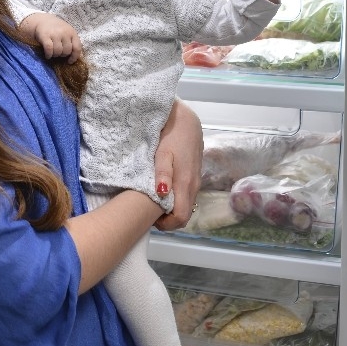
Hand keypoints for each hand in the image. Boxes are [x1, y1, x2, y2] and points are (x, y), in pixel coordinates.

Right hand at [20, 12, 82, 62]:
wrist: (42, 20)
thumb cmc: (56, 29)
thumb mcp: (67, 32)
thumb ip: (71, 41)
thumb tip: (73, 57)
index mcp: (72, 32)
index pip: (77, 48)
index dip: (74, 57)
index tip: (70, 61)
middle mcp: (65, 32)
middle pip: (66, 51)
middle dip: (62, 55)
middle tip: (58, 52)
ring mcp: (55, 34)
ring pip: (58, 51)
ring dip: (55, 55)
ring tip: (52, 53)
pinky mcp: (45, 36)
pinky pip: (49, 49)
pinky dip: (48, 55)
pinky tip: (47, 55)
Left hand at [153, 99, 202, 231]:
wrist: (185, 120)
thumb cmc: (171, 136)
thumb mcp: (163, 153)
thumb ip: (163, 173)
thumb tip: (162, 194)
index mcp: (185, 184)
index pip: (181, 218)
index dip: (166, 225)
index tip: (151, 219)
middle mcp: (194, 186)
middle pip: (185, 215)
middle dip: (168, 220)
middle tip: (150, 213)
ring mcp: (196, 181)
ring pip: (187, 206)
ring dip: (172, 210)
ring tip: (154, 202)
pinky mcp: (195, 176)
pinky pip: (187, 196)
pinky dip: (176, 200)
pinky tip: (163, 191)